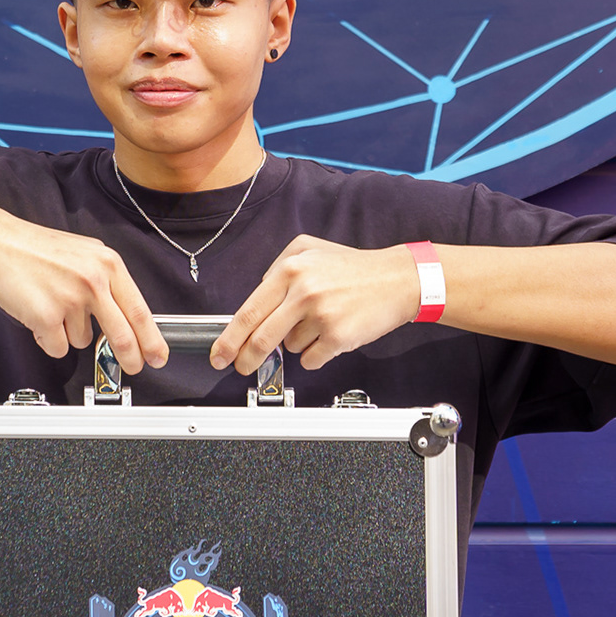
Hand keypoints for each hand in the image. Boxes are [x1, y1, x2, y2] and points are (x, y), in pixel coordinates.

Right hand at [0, 215, 168, 374]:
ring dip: (69, 333)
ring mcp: (71, 299)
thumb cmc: (37, 250)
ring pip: (83, 340)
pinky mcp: (47, 316)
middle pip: (122, 334)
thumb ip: (107, 279)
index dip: (152, 338)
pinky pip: (57, 347)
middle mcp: (94, 280)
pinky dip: (48, 339)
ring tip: (53, 305)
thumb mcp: (85, 253)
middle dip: (130, 357)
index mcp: (108, 264)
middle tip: (133, 366)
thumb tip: (126, 311)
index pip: (139, 309)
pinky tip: (39, 315)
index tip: (158, 354)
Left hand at [210, 234, 423, 374]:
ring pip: (290, 348)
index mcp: (290, 269)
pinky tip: (331, 334)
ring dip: (298, 343)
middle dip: (246, 359)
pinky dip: (316, 354)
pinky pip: (312, 359)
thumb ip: (278, 266)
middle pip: (261, 338)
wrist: (397, 279)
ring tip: (320, 322)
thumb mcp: (309, 249)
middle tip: (241, 367)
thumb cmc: (353, 267)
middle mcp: (303, 291)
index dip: (229, 338)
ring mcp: (321, 316)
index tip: (218, 353)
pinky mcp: (338, 337)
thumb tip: (258, 294)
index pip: (248, 311)